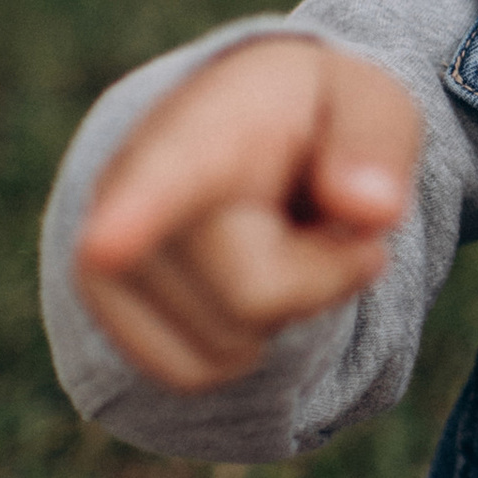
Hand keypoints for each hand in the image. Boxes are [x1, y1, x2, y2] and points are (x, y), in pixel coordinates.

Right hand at [75, 41, 423, 391]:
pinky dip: (242, 341)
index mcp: (205, 125)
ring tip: (272, 237)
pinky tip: (240, 274)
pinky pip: (198, 373)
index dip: (133, 217)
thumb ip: (376, 141)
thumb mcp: (368, 104)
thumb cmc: (313, 121)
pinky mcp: (104, 312)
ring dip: (280, 308)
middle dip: (321, 275)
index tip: (104, 247)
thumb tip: (373, 210)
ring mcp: (101, 253)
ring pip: (229, 344)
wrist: (243, 134)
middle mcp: (128, 185)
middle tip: (324, 218)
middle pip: (255, 296)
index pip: (166, 175)